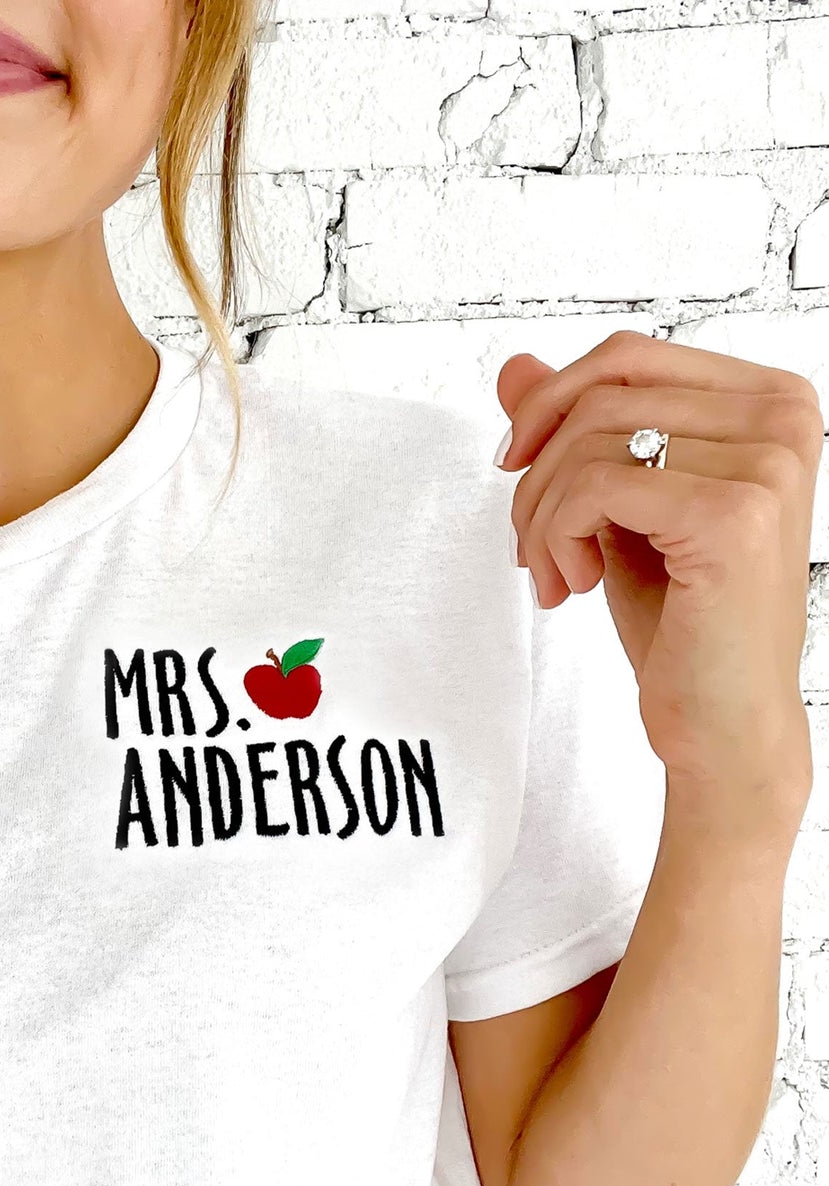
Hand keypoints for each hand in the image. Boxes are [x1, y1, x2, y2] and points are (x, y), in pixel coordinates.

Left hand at [499, 329, 820, 815]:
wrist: (721, 719)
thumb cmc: (681, 619)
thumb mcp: (615, 506)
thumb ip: (572, 432)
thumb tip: (512, 369)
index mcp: (767, 401)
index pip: (626, 356)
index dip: (550, 405)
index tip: (518, 469)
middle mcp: (783, 417)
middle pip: (601, 393)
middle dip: (537, 469)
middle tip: (530, 542)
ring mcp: (766, 462)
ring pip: (589, 441)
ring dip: (541, 515)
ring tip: (554, 572)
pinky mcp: (732, 514)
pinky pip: (594, 488)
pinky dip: (557, 537)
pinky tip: (574, 584)